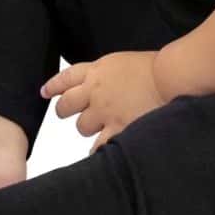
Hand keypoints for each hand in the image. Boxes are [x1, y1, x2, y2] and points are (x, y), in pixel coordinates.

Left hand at [41, 51, 165, 153]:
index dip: (53, 86)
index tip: (45, 92)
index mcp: (97, 70)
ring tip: (100, 128)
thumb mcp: (122, 63)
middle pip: (66, 105)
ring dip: (88, 128)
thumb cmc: (154, 68)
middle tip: (67, 114)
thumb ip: (107, 76)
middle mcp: (95, 91)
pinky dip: (99, 149)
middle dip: (64, 110)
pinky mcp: (117, 128)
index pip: (66, 77)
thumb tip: (100, 87)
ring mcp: (104, 111)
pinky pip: (98, 146)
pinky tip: (102, 150)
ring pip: (82, 126)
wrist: (169, 77)